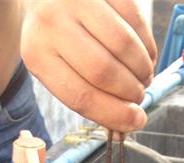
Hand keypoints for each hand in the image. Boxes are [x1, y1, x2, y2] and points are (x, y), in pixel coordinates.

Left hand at [21, 0, 156, 131]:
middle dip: (130, 92)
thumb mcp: (57, 66)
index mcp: (37, 54)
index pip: (80, 96)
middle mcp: (52, 23)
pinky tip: (146, 55)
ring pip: (123, 45)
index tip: (136, 121)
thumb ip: (87, 93)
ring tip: (144, 78)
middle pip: (103, 71)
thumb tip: (126, 123)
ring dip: (142, 69)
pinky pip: (135, 18)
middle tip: (139, 96)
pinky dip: (147, 44)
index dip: (113, 114)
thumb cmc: (56, 37)